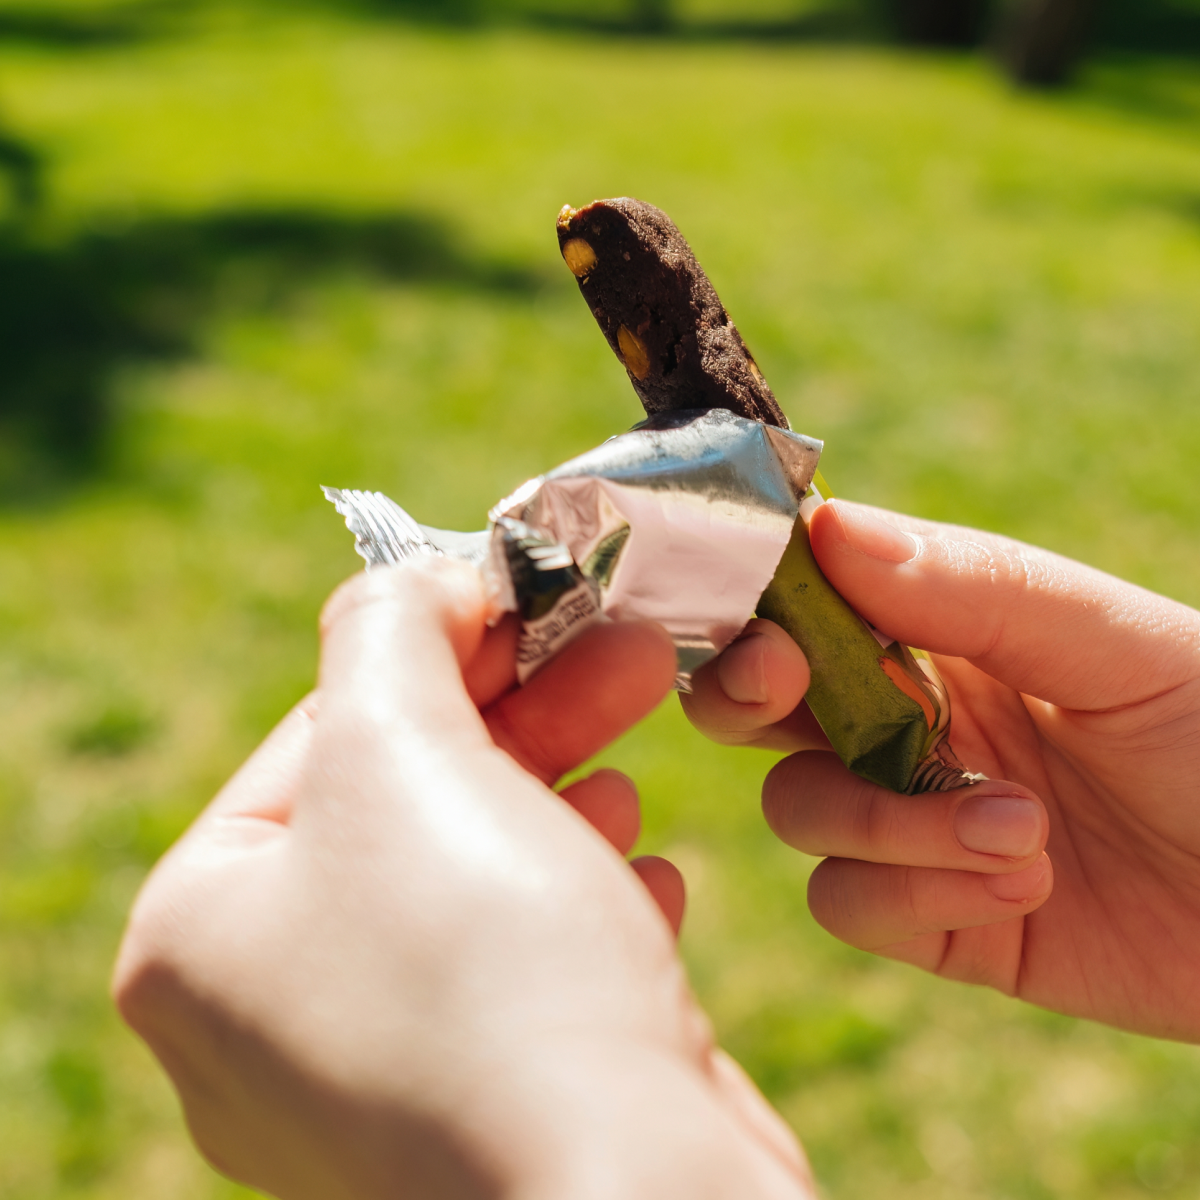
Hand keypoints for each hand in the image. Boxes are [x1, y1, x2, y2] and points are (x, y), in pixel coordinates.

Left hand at [114, 559, 811, 1199]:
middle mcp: (265, 1019)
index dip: (434, 648)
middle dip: (525, 713)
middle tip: (623, 650)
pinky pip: (517, 961)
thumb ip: (386, 635)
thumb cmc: (489, 967)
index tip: (530, 599)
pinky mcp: (479, 1102)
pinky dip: (577, 896)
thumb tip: (414, 583)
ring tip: (633, 763)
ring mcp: (372, 1074)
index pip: (316, 734)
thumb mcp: (402, 750)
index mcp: (198, 937)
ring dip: (560, 794)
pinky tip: (641, 873)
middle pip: (402, 800)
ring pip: (470, 873)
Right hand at [683, 498, 1199, 1041]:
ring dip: (887, 822)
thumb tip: (825, 527)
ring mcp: (910, 820)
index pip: (805, 599)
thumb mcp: (1114, 643)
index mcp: (937, 633)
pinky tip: (1021, 888)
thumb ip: (974, 585)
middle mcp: (903, 720)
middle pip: (754, 701)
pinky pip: (849, 902)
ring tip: (1021, 830)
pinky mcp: (932, 916)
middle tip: (783, 688)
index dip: (754, 603)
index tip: (769, 623)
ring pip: (799, 807)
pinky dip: (915, 895)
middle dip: (744, 694)